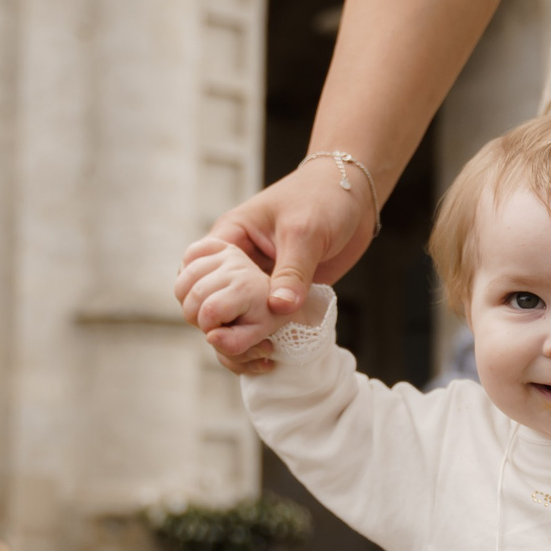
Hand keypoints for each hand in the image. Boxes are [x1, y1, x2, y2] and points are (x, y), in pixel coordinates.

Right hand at [177, 160, 371, 369]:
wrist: (356, 196)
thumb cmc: (324, 199)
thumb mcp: (305, 232)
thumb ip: (292, 271)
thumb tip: (278, 309)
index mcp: (231, 236)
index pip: (195, 271)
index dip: (202, 298)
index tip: (221, 322)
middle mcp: (238, 261)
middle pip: (208, 298)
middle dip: (219, 323)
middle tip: (243, 342)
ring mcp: (258, 278)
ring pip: (234, 314)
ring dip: (241, 335)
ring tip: (261, 353)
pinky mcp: (280, 293)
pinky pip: (263, 319)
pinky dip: (262, 337)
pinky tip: (272, 355)